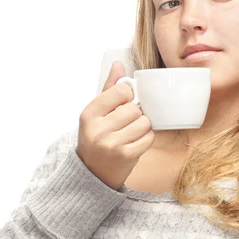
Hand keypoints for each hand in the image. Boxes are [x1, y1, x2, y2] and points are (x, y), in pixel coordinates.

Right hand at [76, 61, 154, 189]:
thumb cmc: (96, 138)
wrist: (92, 173)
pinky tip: (134, 142)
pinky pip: (149, 138)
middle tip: (126, 122)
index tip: (123, 104)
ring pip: (144, 123)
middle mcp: (98, 129)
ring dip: (142, 127)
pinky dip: (146, 139)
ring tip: (130, 132)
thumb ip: (108, 88)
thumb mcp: (96, 113)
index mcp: (89, 114)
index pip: (120, 92)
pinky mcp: (126, 156)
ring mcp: (112, 144)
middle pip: (134, 109)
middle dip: (135, 114)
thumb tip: (119, 64)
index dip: (127, 96)